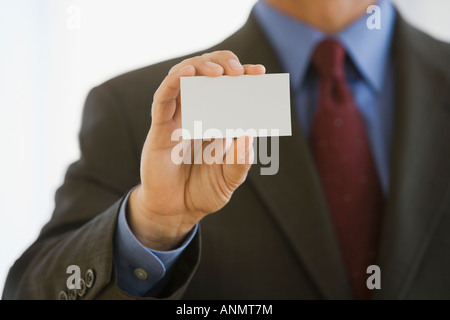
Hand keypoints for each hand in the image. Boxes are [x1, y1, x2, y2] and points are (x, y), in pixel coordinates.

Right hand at [128, 50, 265, 249]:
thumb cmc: (204, 191)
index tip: (259, 72)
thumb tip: (248, 134)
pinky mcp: (159, 129)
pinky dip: (173, 82)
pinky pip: (163, 99)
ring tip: (218, 71)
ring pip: (182, 78)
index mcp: (217, 121)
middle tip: (237, 71)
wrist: (177, 211)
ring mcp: (177, 119)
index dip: (243, 76)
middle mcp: (197, 114)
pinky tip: (187, 73)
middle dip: (222, 63)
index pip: (229, 89)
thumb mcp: (230, 179)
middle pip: (205, 75)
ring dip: (199, 67)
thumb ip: (240, 160)